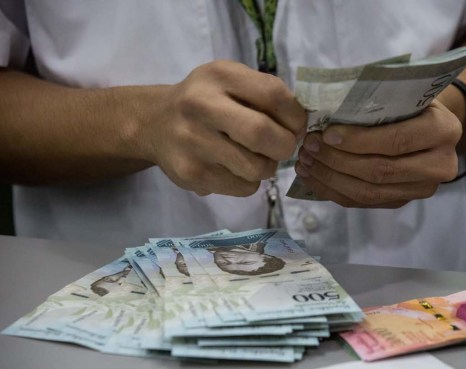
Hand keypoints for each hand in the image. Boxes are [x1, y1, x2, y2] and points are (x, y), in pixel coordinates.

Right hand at [140, 61, 306, 195]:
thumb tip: (303, 125)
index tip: (296, 126)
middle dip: (284, 146)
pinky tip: (236, 168)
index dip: (295, 116)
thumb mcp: (231, 81)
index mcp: (219, 76)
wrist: (154, 122)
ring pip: (256, 168)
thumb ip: (265, 95)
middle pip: (262, 135)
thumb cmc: (205, 100)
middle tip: (282, 147)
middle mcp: (201, 106)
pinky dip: (250, 181)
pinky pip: (243, 187)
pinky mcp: (191, 175)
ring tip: (256, 157)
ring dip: (267, 167)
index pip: (274, 95)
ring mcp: (193, 143)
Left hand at [294, 100, 461, 207]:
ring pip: (369, 192)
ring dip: (331, 179)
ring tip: (306, 162)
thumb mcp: (402, 92)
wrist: (430, 125)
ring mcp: (422, 189)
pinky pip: (363, 203)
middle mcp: (440, 165)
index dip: (358, 141)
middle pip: (380, 171)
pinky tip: (313, 178)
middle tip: (310, 147)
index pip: (396, 141)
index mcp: (443, 130)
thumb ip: (377, 100)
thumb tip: (326, 109)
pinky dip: (334, 191)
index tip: (327, 134)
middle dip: (338, 161)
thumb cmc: (410, 102)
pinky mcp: (403, 201)